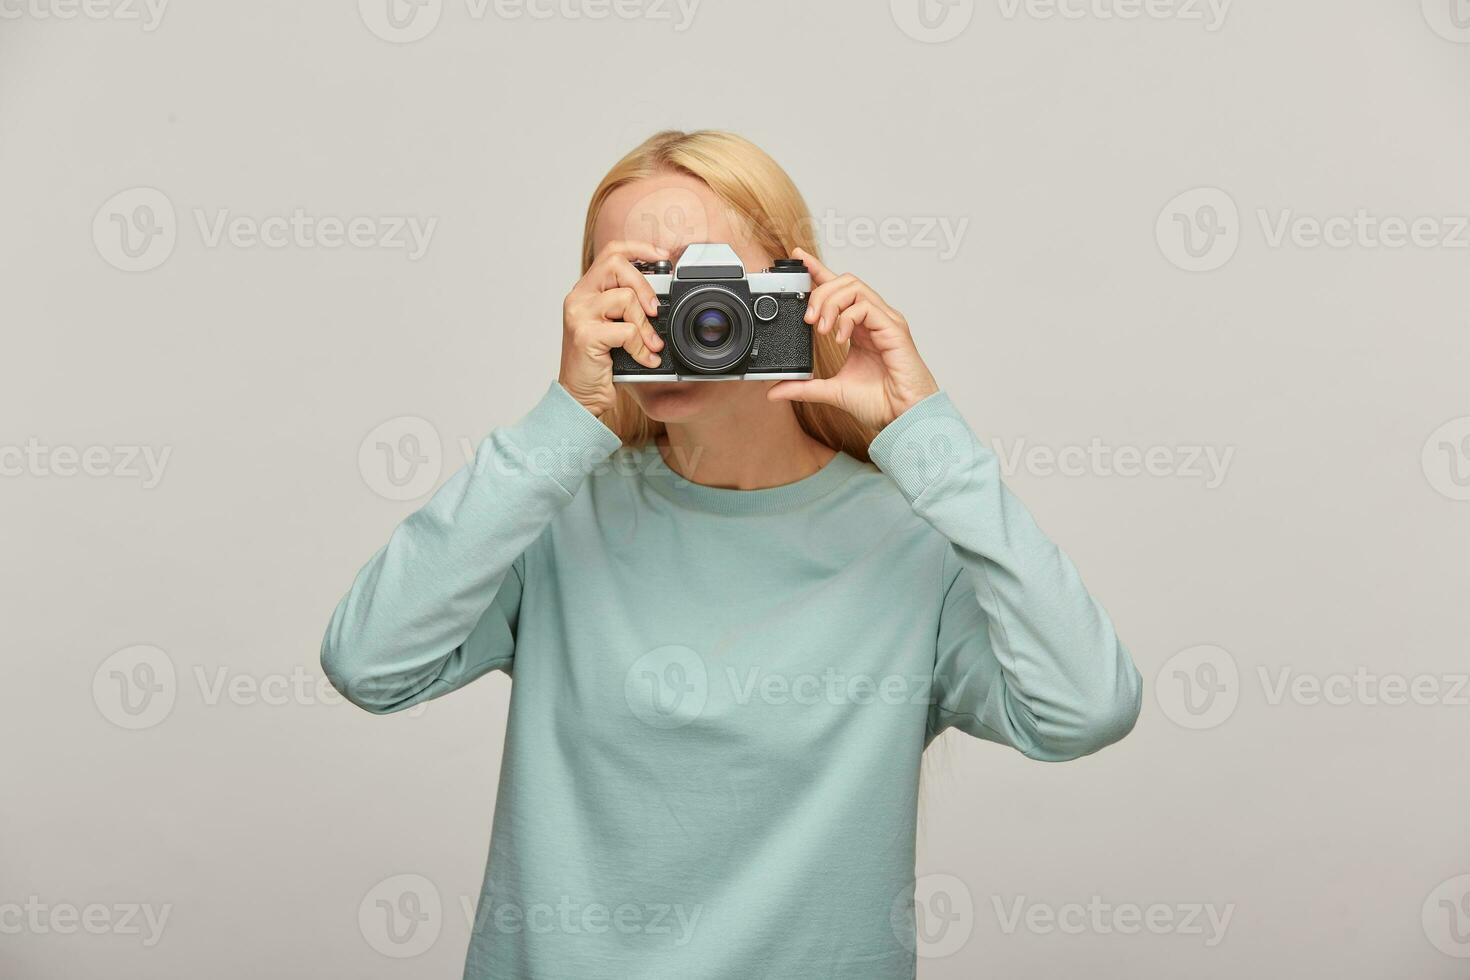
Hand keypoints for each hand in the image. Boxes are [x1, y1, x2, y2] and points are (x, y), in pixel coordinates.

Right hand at [558, 240, 668, 417]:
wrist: (579, 396)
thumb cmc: (600, 364)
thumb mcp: (614, 328)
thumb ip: (628, 309)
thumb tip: (660, 300)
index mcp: (586, 291)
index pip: (611, 252)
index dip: (639, 249)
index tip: (662, 257)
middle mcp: (578, 298)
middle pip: (616, 265)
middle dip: (644, 286)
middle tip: (655, 310)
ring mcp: (579, 315)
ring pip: (625, 298)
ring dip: (645, 325)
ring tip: (650, 345)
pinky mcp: (585, 335)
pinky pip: (626, 331)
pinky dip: (641, 347)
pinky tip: (644, 360)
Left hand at [767, 249, 938, 429]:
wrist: (903, 417)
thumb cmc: (880, 403)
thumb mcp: (832, 392)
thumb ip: (804, 388)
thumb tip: (775, 391)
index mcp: (860, 328)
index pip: (839, 290)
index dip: (818, 270)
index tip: (798, 259)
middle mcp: (874, 319)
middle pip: (844, 282)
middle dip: (820, 293)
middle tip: (808, 319)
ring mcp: (885, 321)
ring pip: (855, 287)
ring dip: (831, 303)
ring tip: (822, 328)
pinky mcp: (894, 328)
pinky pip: (867, 306)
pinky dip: (847, 318)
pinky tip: (840, 338)